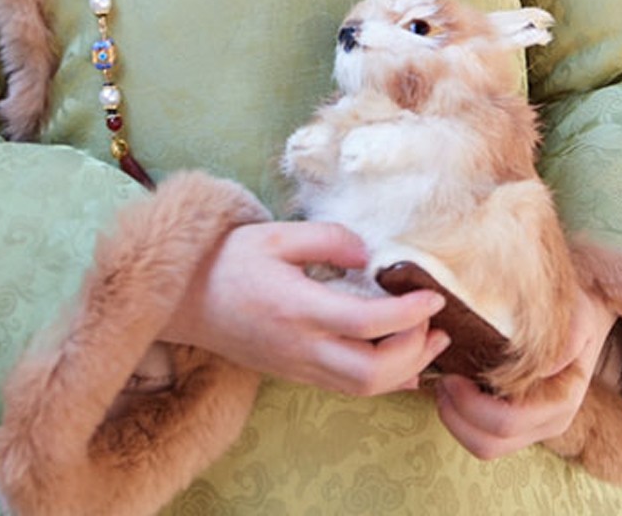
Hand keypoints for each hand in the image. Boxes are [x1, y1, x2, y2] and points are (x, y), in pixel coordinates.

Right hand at [161, 220, 450, 396]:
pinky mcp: (294, 373)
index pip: (366, 323)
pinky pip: (346, 389)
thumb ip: (327, 239)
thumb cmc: (230, 260)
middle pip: (370, 372)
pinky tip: (404, 365)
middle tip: (436, 323)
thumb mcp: (276, 234)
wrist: (185, 300)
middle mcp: (300, 347)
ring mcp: (297, 366)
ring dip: (404, 370)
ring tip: (430, 341)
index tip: (433, 296)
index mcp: (297, 308)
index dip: (408, 314)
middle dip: (414, 352)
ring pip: (361, 389)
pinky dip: (382, 381)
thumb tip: (368, 255)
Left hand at [435, 290, 615, 459]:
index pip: (507, 421)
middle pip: (490, 443)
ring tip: (444, 382)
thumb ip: (567, 339)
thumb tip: (544, 367)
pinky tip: (455, 388)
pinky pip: (484, 438)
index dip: (471, 404)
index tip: (452, 372)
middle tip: (441, 377)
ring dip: (455, 420)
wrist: (586, 317)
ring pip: (484, 446)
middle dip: (456, 414)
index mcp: (560, 401)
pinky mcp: (520, 425)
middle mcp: (549, 423)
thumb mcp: (578, 316)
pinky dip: (462, 420)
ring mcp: (534, 428)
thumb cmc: (578, 313)